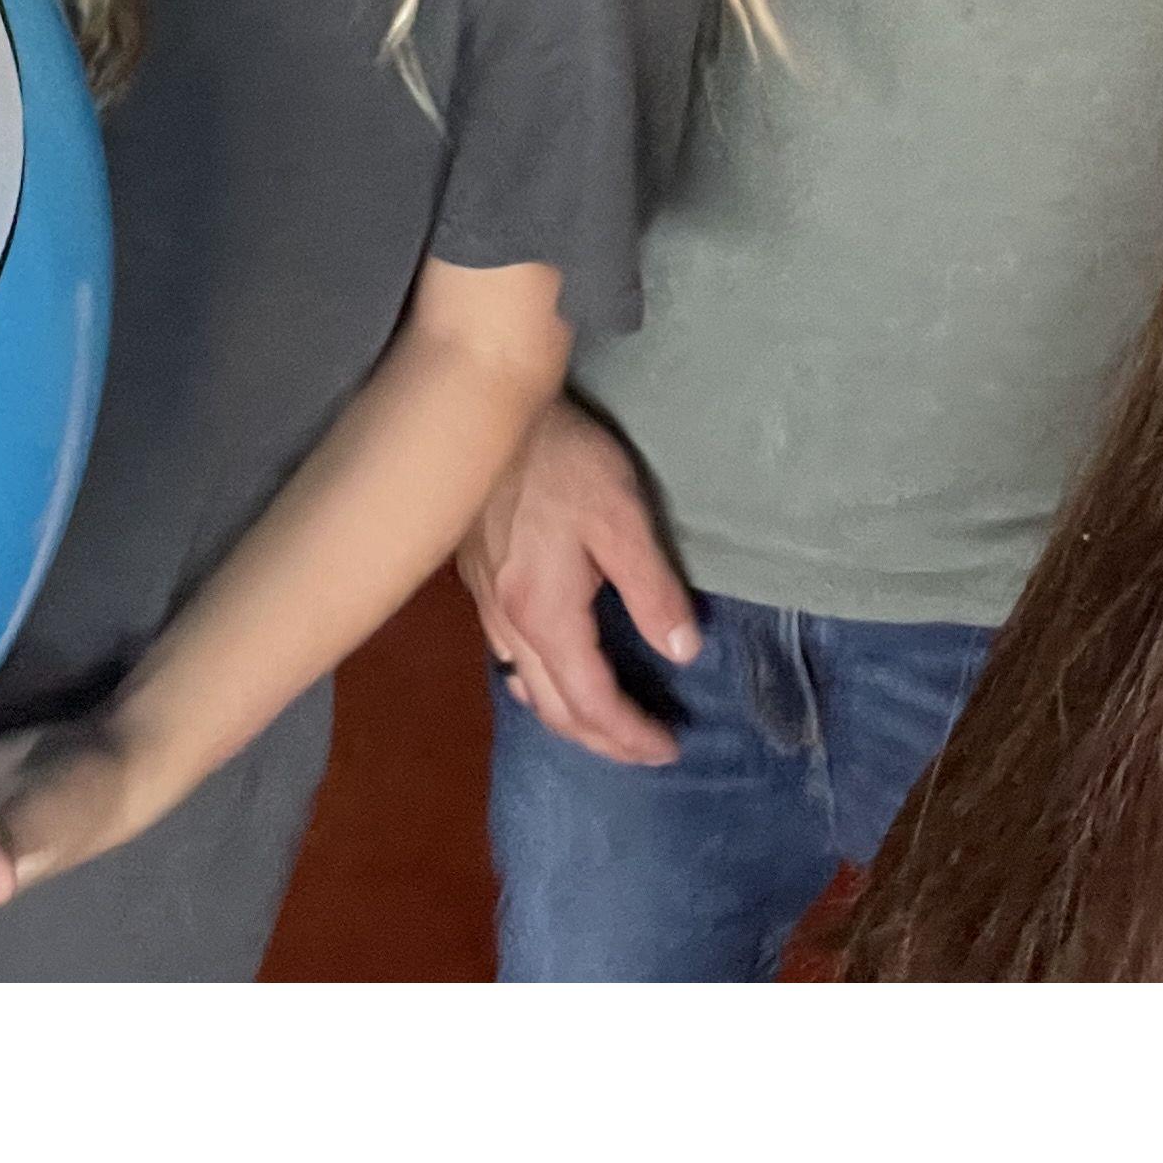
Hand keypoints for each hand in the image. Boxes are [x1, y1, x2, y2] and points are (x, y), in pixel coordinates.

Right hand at [456, 396, 696, 767]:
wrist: (489, 412)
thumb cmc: (564, 460)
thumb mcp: (623, 518)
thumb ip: (653, 590)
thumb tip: (684, 652)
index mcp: (547, 614)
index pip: (593, 702)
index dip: (632, 734)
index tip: (670, 748)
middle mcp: (509, 624)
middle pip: (555, 709)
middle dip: (603, 741)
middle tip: (646, 751)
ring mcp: (487, 606)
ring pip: (528, 688)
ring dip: (569, 718)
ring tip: (608, 726)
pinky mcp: (478, 584)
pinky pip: (509, 658)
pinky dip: (539, 686)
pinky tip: (549, 678)